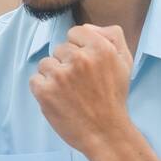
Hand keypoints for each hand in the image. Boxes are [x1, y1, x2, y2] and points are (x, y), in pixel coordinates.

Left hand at [29, 23, 133, 156]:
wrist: (106, 134)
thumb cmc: (114, 98)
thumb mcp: (125, 61)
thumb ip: (111, 36)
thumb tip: (86, 27)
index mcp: (100, 48)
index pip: (76, 32)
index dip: (80, 49)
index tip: (86, 66)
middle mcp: (80, 58)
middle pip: (60, 49)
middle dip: (68, 64)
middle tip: (81, 84)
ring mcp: (60, 75)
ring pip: (46, 63)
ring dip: (54, 76)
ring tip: (69, 93)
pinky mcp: (45, 91)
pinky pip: (35, 79)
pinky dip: (43, 90)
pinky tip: (58, 100)